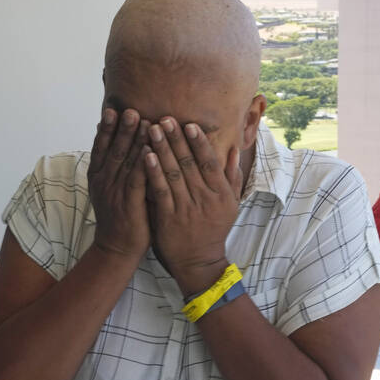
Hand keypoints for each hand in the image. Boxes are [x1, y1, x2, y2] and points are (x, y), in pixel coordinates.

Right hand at [88, 108, 150, 259]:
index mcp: (97, 177)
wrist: (117, 248)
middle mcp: (104, 182)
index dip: (106, 129)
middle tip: (129, 110)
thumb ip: (112, 166)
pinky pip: (137, 180)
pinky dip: (143, 164)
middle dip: (121, 129)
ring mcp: (115, 193)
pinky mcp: (130, 204)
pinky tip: (150, 150)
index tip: (112, 110)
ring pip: (125, 162)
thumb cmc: (119, 215)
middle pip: (113, 150)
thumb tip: (116, 140)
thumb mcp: (109, 188)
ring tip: (142, 121)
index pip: (100, 147)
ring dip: (134, 141)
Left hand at [144, 117, 241, 295]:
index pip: (209, 161)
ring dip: (162, 149)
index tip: (188, 124)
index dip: (199, 142)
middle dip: (176, 139)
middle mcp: (205, 198)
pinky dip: (153, 172)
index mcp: (221, 193)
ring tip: (151, 130)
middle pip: (189, 163)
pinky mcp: (169, 217)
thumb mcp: (230, 204)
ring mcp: (186, 208)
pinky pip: (160, 190)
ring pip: (173, 173)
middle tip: (164, 118)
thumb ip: (231, 176)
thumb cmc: (214, 229)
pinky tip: (145, 156)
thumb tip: (234, 150)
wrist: (199, 261)